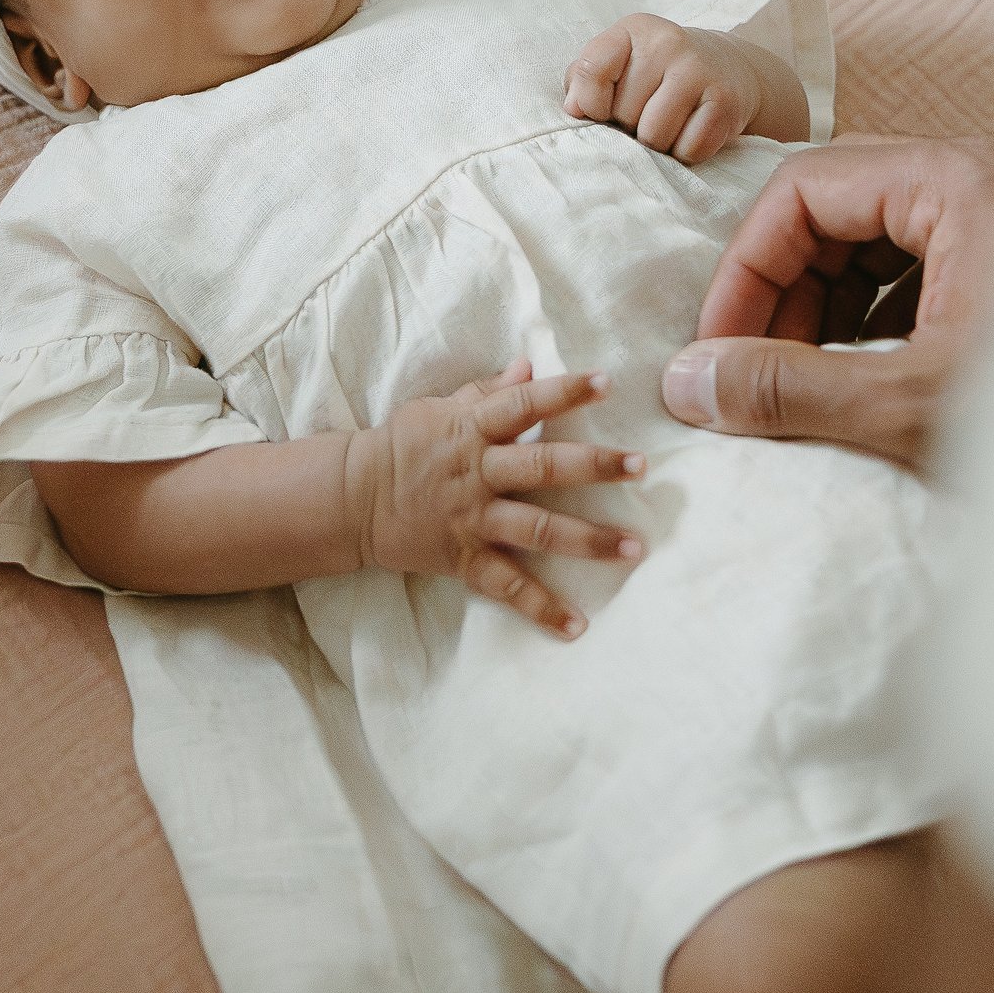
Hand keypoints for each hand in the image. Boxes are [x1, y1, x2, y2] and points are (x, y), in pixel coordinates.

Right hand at [346, 363, 645, 638]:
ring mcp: (472, 518)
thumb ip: (487, 391)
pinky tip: (576, 626)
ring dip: (588, 539)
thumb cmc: (402, 445)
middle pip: (543, 467)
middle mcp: (477, 473)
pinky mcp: (463, 557)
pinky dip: (540, 607)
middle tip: (640, 466)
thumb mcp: (439, 408)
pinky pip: (506, 586)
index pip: (525, 405)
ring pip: (537, 528)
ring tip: (634, 547)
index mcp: (472, 429)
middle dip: (594, 466)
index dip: (564, 392)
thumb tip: (529, 366)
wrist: (353, 498)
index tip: (606, 383)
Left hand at [566, 15, 776, 163]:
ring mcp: (700, 70)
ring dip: (657, 144)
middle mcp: (668, 42)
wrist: (729, 67)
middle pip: (623, 113)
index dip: (590, 103)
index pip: (592, 71)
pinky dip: (686, 152)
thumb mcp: (621, 60)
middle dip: (629, 126)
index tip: (602, 110)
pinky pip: (688, 149)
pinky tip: (691, 131)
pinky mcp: (726, 101)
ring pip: (654, 135)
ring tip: (668, 125)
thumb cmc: (659, 71)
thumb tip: (574, 109)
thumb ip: (587, 79)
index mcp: (634, 30)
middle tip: (648, 114)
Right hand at [660, 137, 993, 474]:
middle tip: (755, 380)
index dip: (744, 273)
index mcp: (961, 180)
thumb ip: (794, 391)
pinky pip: (930, 271)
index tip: (717, 353)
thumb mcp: (912, 404)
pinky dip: (883, 322)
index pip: (803, 192)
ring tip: (808, 390)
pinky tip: (874, 385)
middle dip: (785, 295)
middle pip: (840, 210)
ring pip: (883, 243)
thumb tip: (688, 383)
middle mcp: (991, 180)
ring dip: (830, 313)